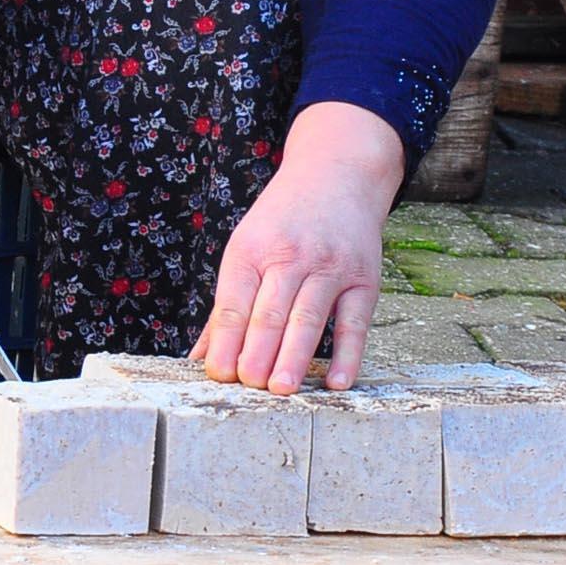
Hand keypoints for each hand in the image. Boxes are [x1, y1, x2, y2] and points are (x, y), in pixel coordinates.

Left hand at [193, 102, 401, 392]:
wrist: (337, 174)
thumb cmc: (283, 220)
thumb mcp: (246, 247)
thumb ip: (227, 305)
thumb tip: (201, 357)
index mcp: (251, 250)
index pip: (233, 303)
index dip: (225, 341)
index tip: (218, 375)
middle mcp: (290, 256)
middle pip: (269, 313)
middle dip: (257, 354)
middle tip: (249, 388)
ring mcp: (330, 267)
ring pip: (307, 318)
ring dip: (293, 357)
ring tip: (280, 390)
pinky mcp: (363, 279)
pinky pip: (354, 323)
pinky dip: (347, 355)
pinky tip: (336, 383)